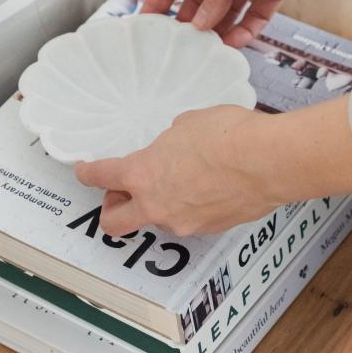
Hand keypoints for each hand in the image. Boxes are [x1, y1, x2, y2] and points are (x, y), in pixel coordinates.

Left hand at [74, 106, 278, 236]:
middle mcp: (156, 205)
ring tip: (183, 178)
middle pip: (114, 223)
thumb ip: (170, 141)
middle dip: (112, 208)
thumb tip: (175, 147)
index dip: (87, 173)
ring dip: (160, 203)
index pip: (101, 176)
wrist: (267, 160)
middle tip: (123, 193)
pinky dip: (191, 206)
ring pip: (158, 219)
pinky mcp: (210, 228)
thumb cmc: (228, 135)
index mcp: (142, 173)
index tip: (84, 170)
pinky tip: (209, 186)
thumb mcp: (187, 124)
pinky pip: (190, 219)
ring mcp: (183, 222)